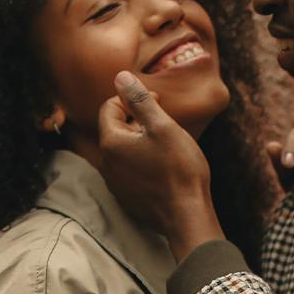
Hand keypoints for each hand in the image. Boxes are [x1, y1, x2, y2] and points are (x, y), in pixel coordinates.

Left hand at [99, 72, 225, 260]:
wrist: (187, 216)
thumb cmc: (178, 169)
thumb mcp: (162, 126)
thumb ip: (139, 100)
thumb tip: (120, 77)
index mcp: (111, 142)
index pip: (109, 107)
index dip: (132, 98)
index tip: (156, 100)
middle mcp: (106, 164)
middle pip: (115, 129)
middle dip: (137, 120)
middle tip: (164, 122)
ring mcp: (116, 184)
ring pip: (123, 152)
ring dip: (140, 142)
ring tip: (166, 145)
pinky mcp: (127, 199)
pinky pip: (130, 172)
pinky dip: (143, 163)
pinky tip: (164, 167)